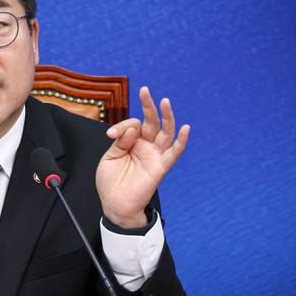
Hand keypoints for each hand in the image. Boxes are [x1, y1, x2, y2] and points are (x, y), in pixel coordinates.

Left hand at [95, 86, 189, 227]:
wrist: (115, 204)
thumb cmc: (111, 182)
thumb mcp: (109, 157)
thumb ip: (121, 141)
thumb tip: (134, 127)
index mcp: (131, 142)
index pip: (132, 124)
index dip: (122, 125)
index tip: (111, 134)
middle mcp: (145, 146)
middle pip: (151, 122)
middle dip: (148, 106)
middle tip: (145, 90)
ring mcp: (154, 155)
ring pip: (165, 133)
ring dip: (166, 117)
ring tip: (165, 101)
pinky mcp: (160, 167)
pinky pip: (174, 153)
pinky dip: (181, 141)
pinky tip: (185, 128)